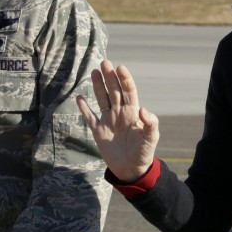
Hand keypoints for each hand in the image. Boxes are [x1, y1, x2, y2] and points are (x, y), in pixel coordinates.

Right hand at [76, 59, 159, 182]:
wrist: (132, 169)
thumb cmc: (144, 152)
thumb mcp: (151, 138)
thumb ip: (150, 123)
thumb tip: (142, 108)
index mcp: (133, 112)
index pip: (129, 91)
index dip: (125, 80)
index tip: (120, 67)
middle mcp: (120, 113)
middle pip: (114, 91)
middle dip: (110, 77)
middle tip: (105, 62)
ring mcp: (108, 120)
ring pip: (102, 99)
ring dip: (98, 86)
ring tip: (94, 72)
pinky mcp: (98, 131)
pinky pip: (90, 117)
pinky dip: (84, 108)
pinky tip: (79, 97)